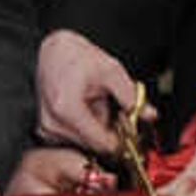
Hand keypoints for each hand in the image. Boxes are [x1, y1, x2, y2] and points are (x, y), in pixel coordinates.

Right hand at [38, 28, 145, 151]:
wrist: (54, 52)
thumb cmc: (77, 57)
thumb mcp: (112, 71)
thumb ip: (132, 96)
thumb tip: (148, 114)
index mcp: (67, 110)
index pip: (102, 144)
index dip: (123, 141)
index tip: (132, 131)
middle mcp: (53, 123)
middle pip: (95, 144)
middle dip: (109, 131)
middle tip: (114, 107)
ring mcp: (47, 128)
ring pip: (86, 142)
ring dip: (97, 128)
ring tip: (96, 103)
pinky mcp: (47, 129)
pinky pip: (75, 138)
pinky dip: (86, 127)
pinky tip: (86, 108)